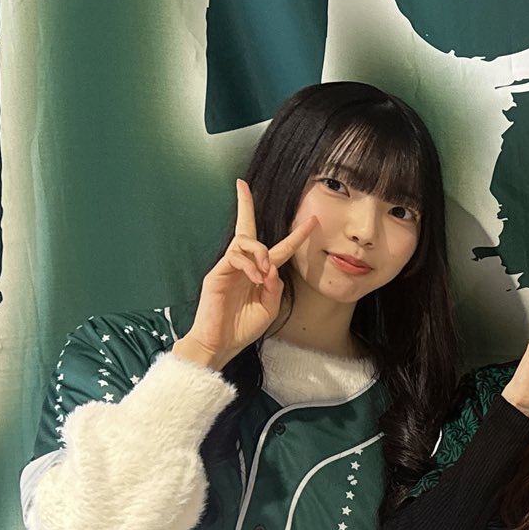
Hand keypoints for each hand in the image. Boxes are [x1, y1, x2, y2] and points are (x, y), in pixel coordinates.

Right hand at [174, 180, 317, 369]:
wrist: (220, 344)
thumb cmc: (242, 328)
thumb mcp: (269, 308)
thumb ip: (275, 287)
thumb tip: (273, 268)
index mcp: (259, 274)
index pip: (279, 249)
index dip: (296, 235)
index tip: (311, 220)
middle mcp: (244, 266)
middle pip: (246, 229)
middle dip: (244, 205)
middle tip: (242, 186)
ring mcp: (228, 268)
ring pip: (245, 241)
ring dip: (260, 252)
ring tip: (265, 271)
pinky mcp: (217, 273)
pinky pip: (234, 256)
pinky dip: (249, 265)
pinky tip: (255, 278)